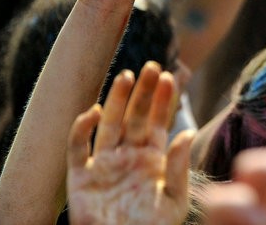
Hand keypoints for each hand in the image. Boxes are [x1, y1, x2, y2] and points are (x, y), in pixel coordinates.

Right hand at [67, 62, 193, 224]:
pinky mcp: (80, 179)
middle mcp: (127, 156)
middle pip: (135, 117)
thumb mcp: (174, 199)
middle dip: (143, 92)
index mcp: (152, 159)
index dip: (162, 100)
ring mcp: (104, 165)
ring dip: (116, 100)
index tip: (170, 77)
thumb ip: (178, 166)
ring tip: (127, 76)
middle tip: (152, 67)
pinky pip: (78, 149)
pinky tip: (92, 112)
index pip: (158, 122)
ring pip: (109, 125)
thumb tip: (187, 131)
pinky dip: (81, 130)